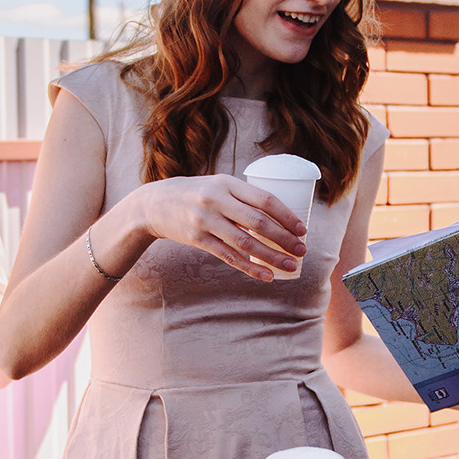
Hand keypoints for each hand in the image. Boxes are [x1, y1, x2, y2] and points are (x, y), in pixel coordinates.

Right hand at [128, 175, 306, 281]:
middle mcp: (217, 200)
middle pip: (259, 223)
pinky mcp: (198, 239)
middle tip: (302, 250)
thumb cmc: (196, 194)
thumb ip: (243, 197)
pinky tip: (266, 275)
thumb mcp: (218, 185)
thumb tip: (279, 217)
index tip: (303, 230)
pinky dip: (250, 267)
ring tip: (291, 266)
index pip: (265, 199)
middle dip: (284, 239)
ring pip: (246, 243)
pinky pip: (229, 257)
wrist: (155, 203)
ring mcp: (206, 220)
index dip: (287, 216)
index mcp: (227, 183)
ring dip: (272, 257)